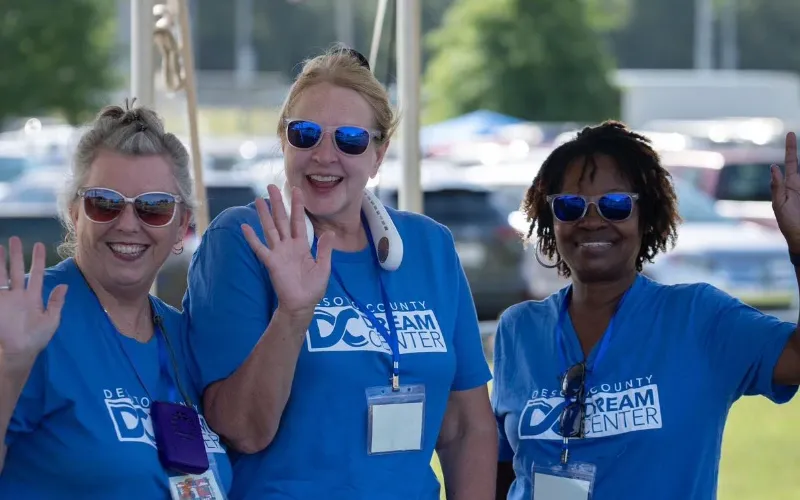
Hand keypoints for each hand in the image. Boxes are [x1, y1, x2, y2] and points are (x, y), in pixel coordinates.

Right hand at [0, 237, 66, 359]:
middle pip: (16, 270)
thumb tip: (65, 285)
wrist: (20, 352)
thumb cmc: (37, 338)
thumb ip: (57, 302)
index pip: (36, 274)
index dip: (38, 260)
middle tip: (15, 238)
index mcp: (33, 297)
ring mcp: (6, 299)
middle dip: (16, 255)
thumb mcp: (52, 320)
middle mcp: (19, 295)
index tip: (40, 245)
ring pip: (1, 276)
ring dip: (0, 262)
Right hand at [241, 185, 333, 316]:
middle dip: (277, 203)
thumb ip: (325, 249)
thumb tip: (329, 232)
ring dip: (264, 214)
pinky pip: (260, 248)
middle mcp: (288, 246)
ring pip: (270, 229)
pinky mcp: (271, 263)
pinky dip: (252, 238)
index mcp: (302, 245)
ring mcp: (279, 253)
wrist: (302, 305)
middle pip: (281, 220)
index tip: (296, 189)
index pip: (298, 220)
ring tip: (258, 199)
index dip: (297, 205)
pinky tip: (245, 227)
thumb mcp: (323, 267)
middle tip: (271, 186)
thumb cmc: (313, 288)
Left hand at [771, 132, 799, 251]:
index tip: (790, 133)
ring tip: (794, 169)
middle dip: (796, 150)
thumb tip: (773, 167)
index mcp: (790, 184)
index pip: (791, 162)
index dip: (791, 148)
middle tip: (791, 134)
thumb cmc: (788, 223)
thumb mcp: (779, 205)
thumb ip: (777, 186)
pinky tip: (798, 183)